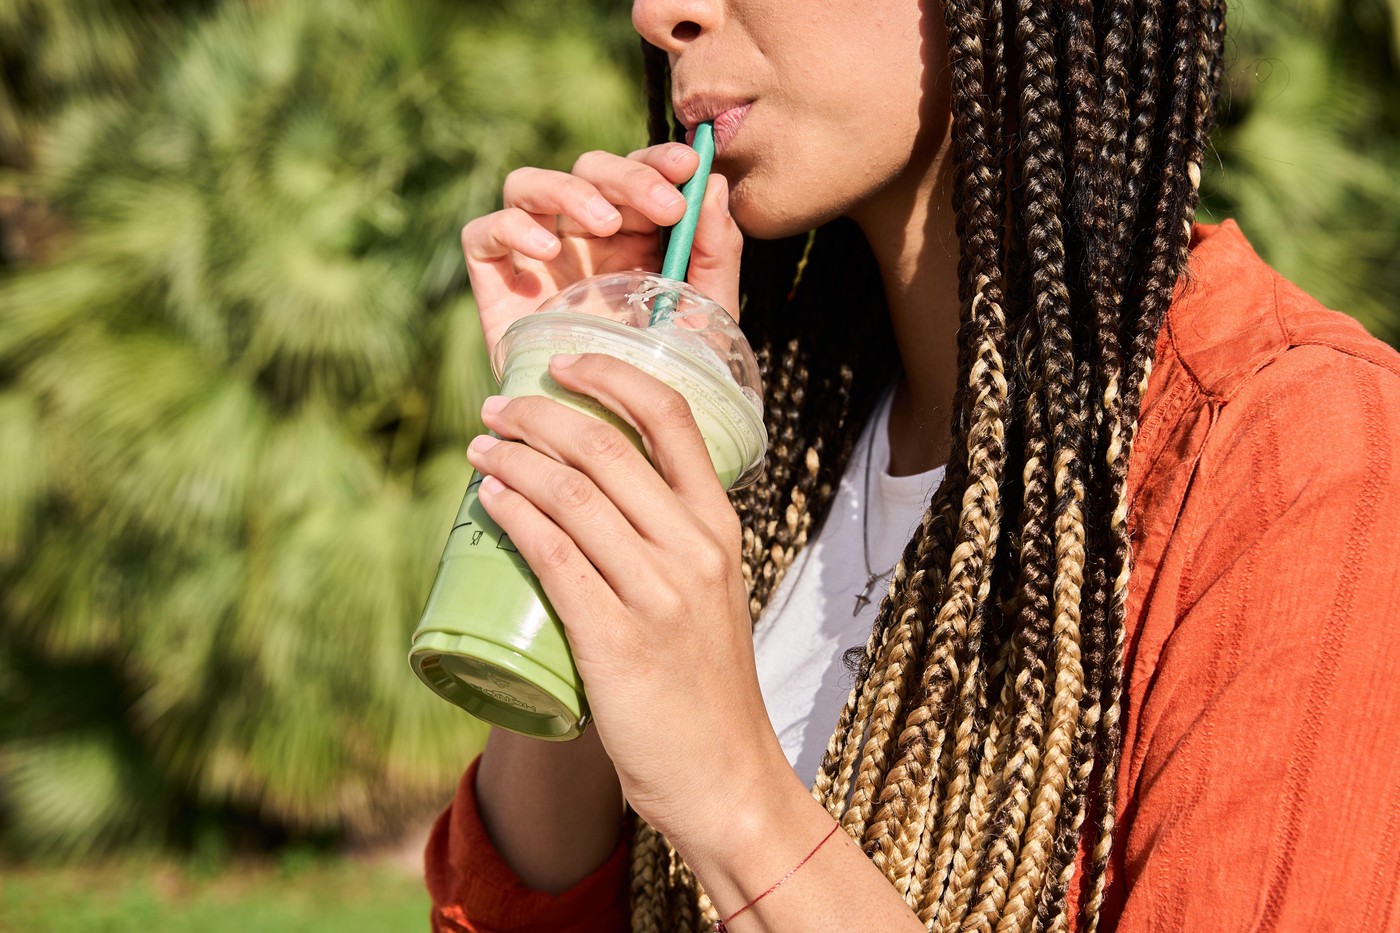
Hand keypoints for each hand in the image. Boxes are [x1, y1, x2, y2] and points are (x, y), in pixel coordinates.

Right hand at [461, 143, 742, 356]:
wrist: (611, 445)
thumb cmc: (660, 381)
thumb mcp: (703, 319)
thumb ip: (714, 254)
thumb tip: (714, 184)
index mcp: (631, 237)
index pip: (637, 175)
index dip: (657, 161)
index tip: (687, 166)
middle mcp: (579, 238)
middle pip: (586, 170)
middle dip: (625, 177)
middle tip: (662, 206)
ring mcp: (533, 257)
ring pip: (529, 185)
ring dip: (568, 191)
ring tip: (605, 222)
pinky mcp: (495, 283)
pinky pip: (483, 233)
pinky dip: (511, 228)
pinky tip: (546, 252)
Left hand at [464, 352, 790, 845]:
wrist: (724, 777)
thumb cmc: (706, 687)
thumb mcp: (710, 596)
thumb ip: (667, 547)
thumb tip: (590, 502)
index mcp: (720, 528)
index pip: (670, 418)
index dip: (611, 376)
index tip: (564, 363)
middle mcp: (694, 549)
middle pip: (605, 448)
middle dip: (538, 416)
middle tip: (494, 410)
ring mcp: (657, 593)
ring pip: (572, 495)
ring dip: (513, 460)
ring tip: (478, 449)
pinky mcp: (617, 639)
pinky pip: (555, 555)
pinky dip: (515, 515)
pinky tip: (489, 498)